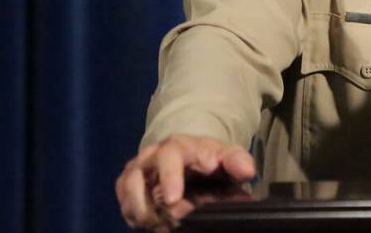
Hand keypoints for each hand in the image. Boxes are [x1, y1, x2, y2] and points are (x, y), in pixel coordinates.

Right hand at [115, 134, 255, 229]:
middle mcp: (152, 155)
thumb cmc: (212, 159)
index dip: (169, 177)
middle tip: (162, 221)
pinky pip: (123, 201)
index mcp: (179, 146)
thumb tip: (247, 171)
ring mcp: (137, 169)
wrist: (194, 158)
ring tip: (158, 224)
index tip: (174, 199)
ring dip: (139, 211)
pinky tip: (151, 223)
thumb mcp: (228, 156)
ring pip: (126, 190)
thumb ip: (238, 161)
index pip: (169, 156)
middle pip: (137, 175)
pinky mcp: (127, 183)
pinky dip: (133, 215)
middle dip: (146, 202)